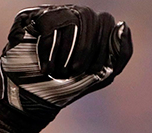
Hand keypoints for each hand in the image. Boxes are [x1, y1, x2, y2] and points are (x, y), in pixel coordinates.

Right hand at [0, 5, 132, 132]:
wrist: (33, 99)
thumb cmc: (68, 86)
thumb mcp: (102, 75)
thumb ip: (120, 53)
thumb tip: (123, 24)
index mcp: (91, 27)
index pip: (105, 22)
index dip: (102, 48)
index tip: (92, 70)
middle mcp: (71, 15)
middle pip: (89, 17)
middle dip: (85, 50)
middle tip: (74, 71)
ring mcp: (50, 14)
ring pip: (71, 18)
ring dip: (68, 51)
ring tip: (58, 71)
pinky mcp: (29, 18)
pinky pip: (47, 24)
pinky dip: (48, 50)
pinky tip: (44, 66)